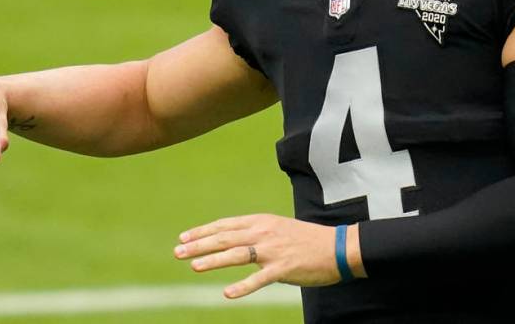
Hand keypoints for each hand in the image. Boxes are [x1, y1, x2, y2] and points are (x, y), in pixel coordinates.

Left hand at [174, 214, 362, 297]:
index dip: (203, 231)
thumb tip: (231, 237)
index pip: (225, 225)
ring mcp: (273, 251)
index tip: (183, 237)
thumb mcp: (277, 228)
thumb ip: (255, 232)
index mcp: (261, 221)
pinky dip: (243, 286)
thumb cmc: (305, 240)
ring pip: (237, 254)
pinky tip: (227, 294)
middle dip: (199, 244)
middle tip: (178, 251)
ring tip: (194, 265)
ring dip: (214, 260)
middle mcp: (264, 233)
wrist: (337, 247)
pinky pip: (259, 279)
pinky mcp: (284, 269)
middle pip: (225, 237)